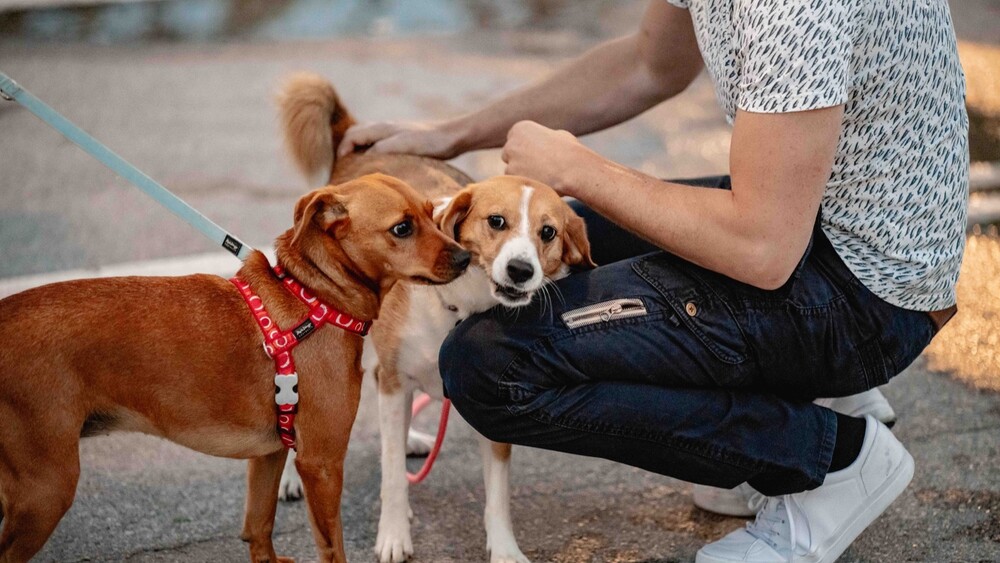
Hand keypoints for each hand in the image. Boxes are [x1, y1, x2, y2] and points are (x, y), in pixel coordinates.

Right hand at [337, 120, 458, 158]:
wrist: (451, 137)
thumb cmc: (427, 142)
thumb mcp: (401, 146)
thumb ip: (379, 150)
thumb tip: (359, 160)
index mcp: (380, 128)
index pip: (351, 136)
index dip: (342, 152)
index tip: (340, 169)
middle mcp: (383, 127)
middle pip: (355, 134)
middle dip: (346, 149)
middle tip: (344, 168)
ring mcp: (392, 132)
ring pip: (366, 137)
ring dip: (358, 150)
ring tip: (357, 168)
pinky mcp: (401, 138)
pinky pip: (378, 143)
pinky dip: (370, 151)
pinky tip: (379, 165)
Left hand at [501, 121, 595, 196]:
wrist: (573, 169)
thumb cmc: (569, 151)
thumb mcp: (558, 135)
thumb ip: (543, 138)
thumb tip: (543, 142)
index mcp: (521, 128)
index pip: (514, 139)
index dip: (525, 149)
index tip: (535, 156)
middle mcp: (511, 143)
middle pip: (509, 154)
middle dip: (519, 161)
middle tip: (537, 168)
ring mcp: (510, 161)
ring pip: (511, 170)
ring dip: (522, 174)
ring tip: (542, 177)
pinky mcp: (513, 179)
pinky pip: (516, 183)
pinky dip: (525, 185)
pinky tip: (540, 184)